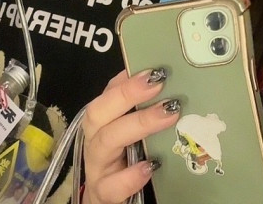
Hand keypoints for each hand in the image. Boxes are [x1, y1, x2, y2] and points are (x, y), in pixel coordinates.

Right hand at [82, 69, 179, 203]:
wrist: (109, 198)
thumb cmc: (122, 158)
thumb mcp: (128, 130)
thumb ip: (138, 108)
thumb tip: (160, 78)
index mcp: (100, 121)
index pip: (107, 93)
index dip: (128, 81)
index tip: (154, 71)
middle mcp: (93, 140)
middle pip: (98, 113)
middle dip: (127, 95)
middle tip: (159, 84)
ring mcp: (96, 168)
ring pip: (106, 142)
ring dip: (138, 124)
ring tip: (168, 114)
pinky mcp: (102, 194)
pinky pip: (111, 186)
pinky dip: (129, 176)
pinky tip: (150, 166)